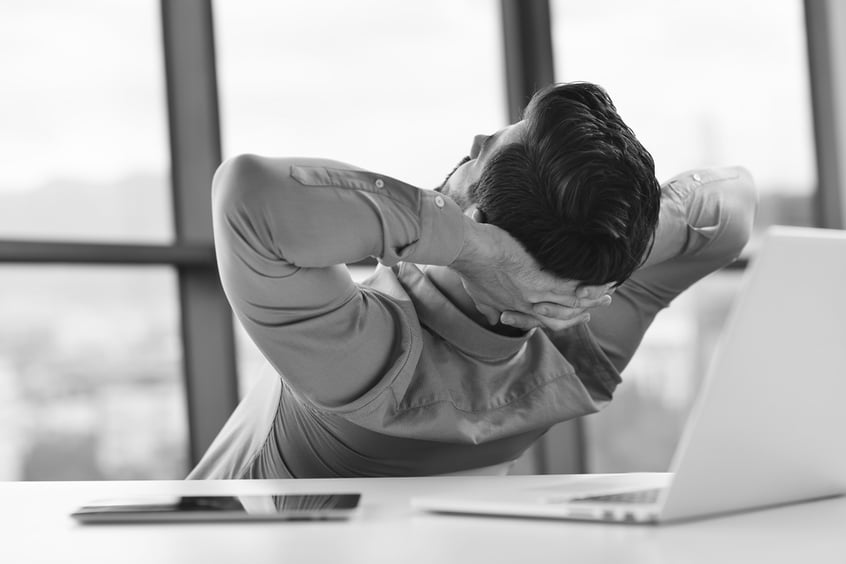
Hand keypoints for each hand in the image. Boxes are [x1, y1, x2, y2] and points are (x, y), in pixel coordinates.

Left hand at [451, 218, 611, 330]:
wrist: (467, 251)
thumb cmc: (468, 265)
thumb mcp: (477, 292)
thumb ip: (487, 305)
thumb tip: (492, 317)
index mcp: (514, 307)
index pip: (542, 319)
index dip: (560, 318)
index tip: (573, 315)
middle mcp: (527, 305)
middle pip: (562, 316)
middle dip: (582, 312)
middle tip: (600, 305)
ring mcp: (535, 294)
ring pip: (571, 303)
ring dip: (593, 298)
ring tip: (609, 292)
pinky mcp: (541, 280)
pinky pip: (573, 287)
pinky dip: (590, 284)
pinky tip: (605, 278)